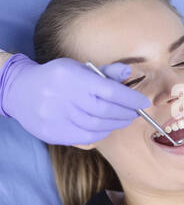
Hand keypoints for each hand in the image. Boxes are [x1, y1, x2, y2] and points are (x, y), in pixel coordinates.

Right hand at [0, 53, 150, 144]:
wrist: (20, 91)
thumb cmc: (57, 77)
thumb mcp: (79, 67)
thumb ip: (105, 72)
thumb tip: (128, 71)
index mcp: (72, 77)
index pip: (109, 91)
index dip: (130, 99)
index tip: (143, 102)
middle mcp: (63, 97)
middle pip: (105, 111)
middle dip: (126, 113)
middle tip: (135, 113)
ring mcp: (57, 117)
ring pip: (96, 126)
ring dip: (116, 124)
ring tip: (124, 119)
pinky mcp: (53, 133)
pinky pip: (85, 137)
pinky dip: (102, 133)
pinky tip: (108, 126)